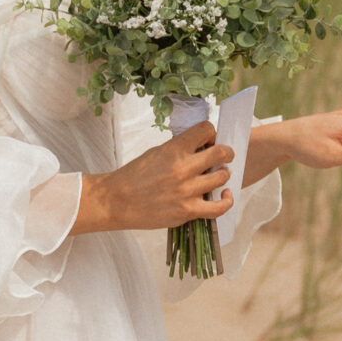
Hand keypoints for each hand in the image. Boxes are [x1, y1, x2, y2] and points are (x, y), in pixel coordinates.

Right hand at [76, 122, 234, 233]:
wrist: (115, 201)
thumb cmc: (133, 176)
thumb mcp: (156, 152)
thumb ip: (179, 148)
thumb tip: (200, 144)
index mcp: (173, 149)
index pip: (206, 129)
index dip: (212, 133)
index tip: (210, 140)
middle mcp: (182, 168)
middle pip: (221, 153)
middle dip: (226, 152)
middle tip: (224, 156)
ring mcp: (187, 191)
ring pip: (222, 177)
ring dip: (223, 174)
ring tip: (217, 175)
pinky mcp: (187, 211)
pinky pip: (218, 207)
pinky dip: (226, 201)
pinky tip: (225, 195)